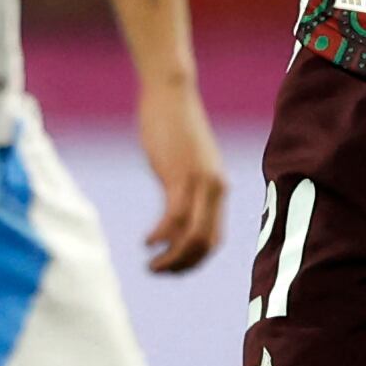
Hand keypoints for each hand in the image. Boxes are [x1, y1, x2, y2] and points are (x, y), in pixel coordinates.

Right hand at [132, 72, 226, 274]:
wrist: (171, 94)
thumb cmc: (174, 127)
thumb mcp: (184, 165)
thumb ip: (185, 190)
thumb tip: (175, 216)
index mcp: (218, 189)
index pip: (214, 239)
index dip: (194, 261)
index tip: (171, 266)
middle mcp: (214, 189)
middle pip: (206, 244)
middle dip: (182, 265)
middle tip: (158, 271)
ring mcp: (199, 182)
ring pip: (191, 236)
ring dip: (171, 257)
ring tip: (151, 264)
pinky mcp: (180, 175)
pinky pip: (174, 217)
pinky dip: (161, 236)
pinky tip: (147, 242)